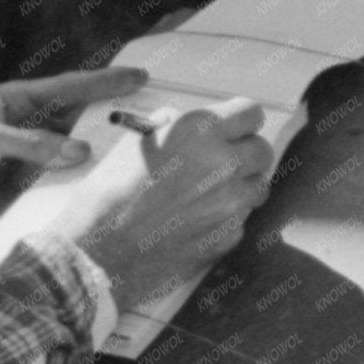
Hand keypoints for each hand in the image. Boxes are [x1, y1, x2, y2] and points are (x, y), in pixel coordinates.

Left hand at [0, 67, 145, 235]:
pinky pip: (58, 178)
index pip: (66, 87)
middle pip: (75, 115)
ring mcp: (22, 154)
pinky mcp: (18, 184)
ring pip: (71, 147)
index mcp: (11, 100)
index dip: (103, 82)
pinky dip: (79, 181)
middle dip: (110, 113)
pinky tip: (97, 188)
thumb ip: (29, 143)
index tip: (138, 76)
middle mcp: (21, 123)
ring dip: (98, 150)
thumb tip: (81, 149)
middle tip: (151, 113)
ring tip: (135, 152)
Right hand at [50, 95, 274, 310]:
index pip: (250, 112)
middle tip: (222, 157)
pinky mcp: (229, 237)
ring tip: (207, 189)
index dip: (240, 118)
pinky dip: (227, 215)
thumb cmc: (109, 193)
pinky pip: (242, 218)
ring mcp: (231, 204)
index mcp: (198, 130)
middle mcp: (223, 164)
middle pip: (263, 149)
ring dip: (241, 184)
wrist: (100, 251)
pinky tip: (195, 217)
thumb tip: (181, 122)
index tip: (234, 124)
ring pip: (259, 185)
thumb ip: (168, 126)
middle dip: (245, 151)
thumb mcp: (133, 142)